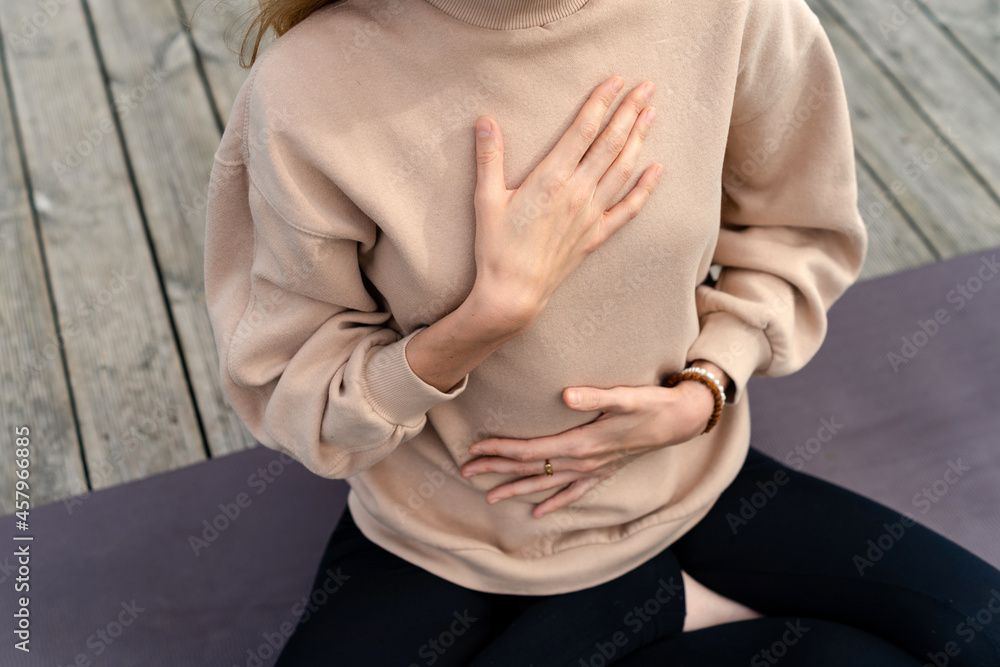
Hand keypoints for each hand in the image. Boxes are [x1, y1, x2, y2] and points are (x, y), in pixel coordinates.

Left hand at [460, 368, 727, 518]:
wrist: (680, 420)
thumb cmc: (651, 404)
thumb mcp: (625, 396)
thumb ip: (594, 396)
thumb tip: (564, 396)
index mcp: (582, 444)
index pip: (531, 450)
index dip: (501, 449)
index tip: (476, 449)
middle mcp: (583, 462)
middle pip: (531, 469)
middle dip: (497, 469)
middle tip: (465, 471)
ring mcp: (593, 471)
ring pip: (546, 484)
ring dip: (516, 489)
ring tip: (489, 497)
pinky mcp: (603, 471)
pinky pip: (574, 493)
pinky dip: (554, 503)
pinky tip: (538, 513)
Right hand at [469, 75, 662, 326]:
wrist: (514, 293)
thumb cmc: (496, 247)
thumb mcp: (486, 199)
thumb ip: (489, 158)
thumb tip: (485, 121)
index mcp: (551, 178)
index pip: (583, 130)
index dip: (601, 102)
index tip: (616, 80)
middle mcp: (578, 192)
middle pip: (610, 143)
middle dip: (629, 111)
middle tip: (647, 87)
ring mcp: (591, 215)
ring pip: (623, 169)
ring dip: (639, 139)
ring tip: (652, 114)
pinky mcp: (596, 235)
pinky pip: (628, 209)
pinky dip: (645, 188)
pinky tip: (657, 170)